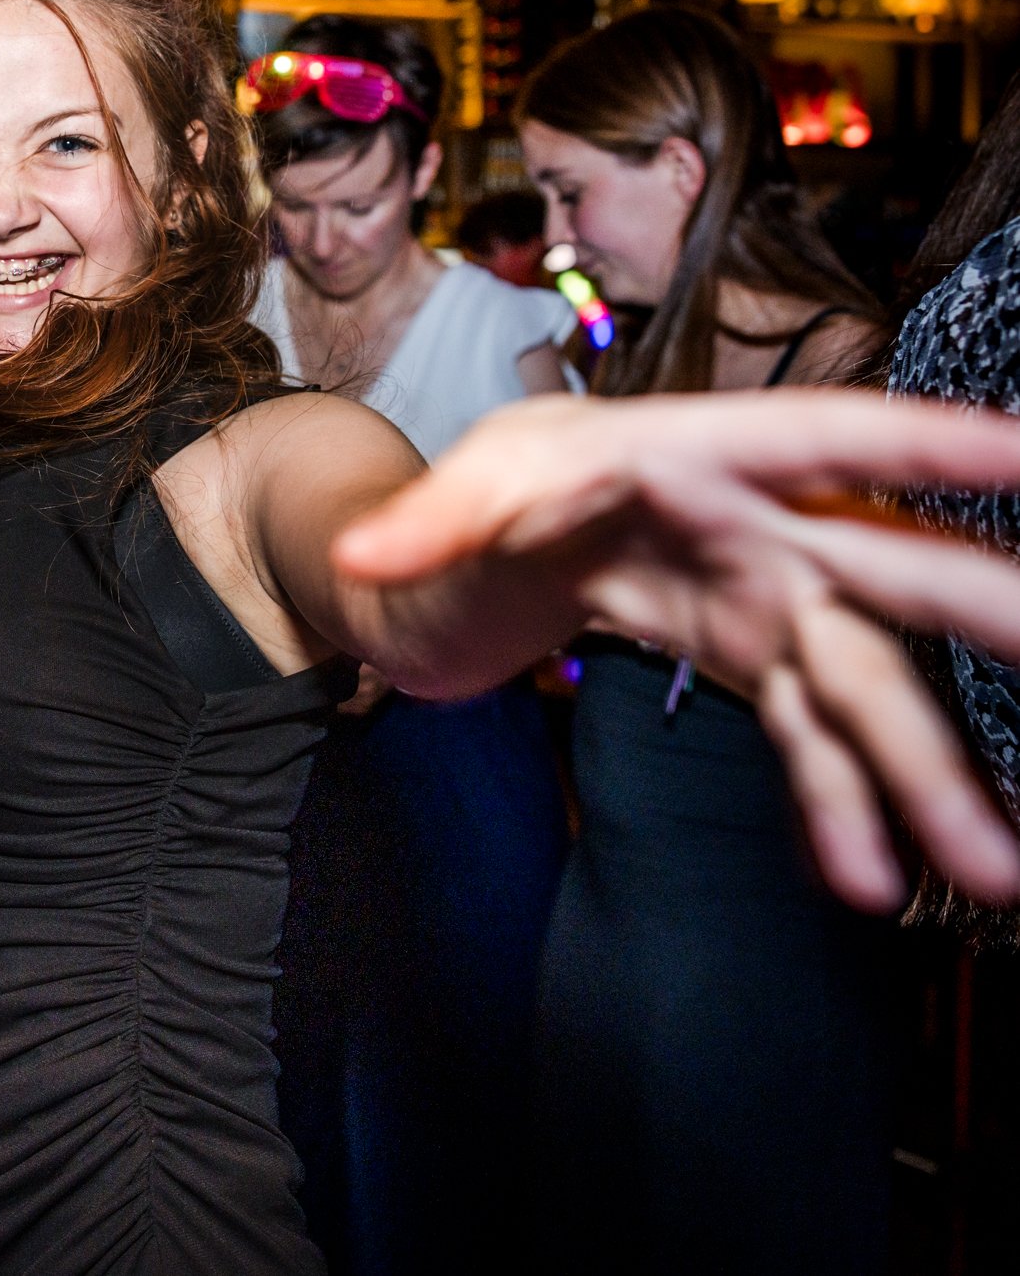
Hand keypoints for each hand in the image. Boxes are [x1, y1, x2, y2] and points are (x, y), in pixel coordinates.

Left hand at [335, 390, 1019, 914]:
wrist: (485, 551)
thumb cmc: (496, 489)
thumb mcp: (460, 488)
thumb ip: (426, 521)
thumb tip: (363, 557)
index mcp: (700, 453)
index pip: (823, 437)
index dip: (921, 439)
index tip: (1016, 450)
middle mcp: (763, 527)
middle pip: (887, 570)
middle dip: (981, 610)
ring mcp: (770, 603)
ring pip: (864, 688)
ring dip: (924, 774)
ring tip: (988, 868)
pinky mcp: (750, 665)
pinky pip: (808, 742)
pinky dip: (840, 810)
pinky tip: (871, 882)